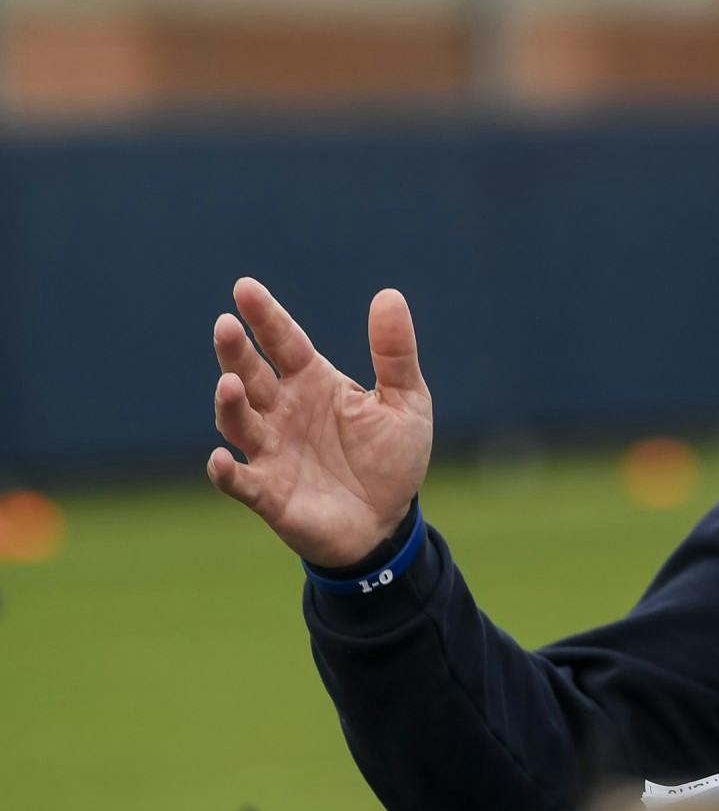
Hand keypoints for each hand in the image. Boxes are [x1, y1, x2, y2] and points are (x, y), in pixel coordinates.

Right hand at [208, 278, 433, 567]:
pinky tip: (220, 460)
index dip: (265, 316)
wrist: (388, 522)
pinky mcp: (269, 494)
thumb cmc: (391, 458)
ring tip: (231, 384)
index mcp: (312, 382)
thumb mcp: (406, 400)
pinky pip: (240, 481)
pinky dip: (225, 472)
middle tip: (226, 325)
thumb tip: (389, 295)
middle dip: (236, 351)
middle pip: (251, 375)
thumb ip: (394, 353)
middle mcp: (283, 411)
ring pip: (239, 422)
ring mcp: (271, 451)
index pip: (284, 342)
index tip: (245, 288)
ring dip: (230, 404)